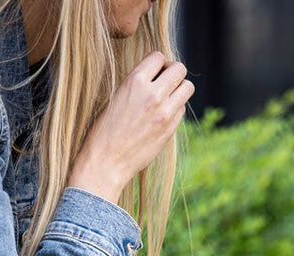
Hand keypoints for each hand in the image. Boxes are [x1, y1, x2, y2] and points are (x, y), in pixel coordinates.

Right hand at [68, 52, 193, 202]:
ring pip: (188, 87)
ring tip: (167, 96)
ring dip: (179, 88)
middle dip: (173, 72)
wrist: (106, 161)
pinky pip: (182, 108)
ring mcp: (165, 112)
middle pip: (180, 69)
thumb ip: (138, 84)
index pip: (158, 56)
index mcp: (134, 81)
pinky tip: (163, 114)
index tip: (154, 71)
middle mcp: (153, 94)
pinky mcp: (171, 128)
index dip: (158, 63)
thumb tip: (157, 74)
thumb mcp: (116, 96)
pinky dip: (176, 107)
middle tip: (164, 82)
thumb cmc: (105, 129)